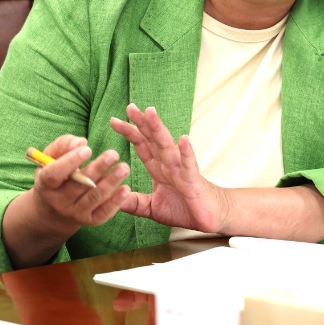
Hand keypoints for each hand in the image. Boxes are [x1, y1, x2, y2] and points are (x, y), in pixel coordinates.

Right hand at [2, 134, 130, 268]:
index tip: (87, 149)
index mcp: (45, 184)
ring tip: (124, 168)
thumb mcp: (51, 156)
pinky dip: (115, 203)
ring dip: (110, 182)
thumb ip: (64, 144)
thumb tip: (80, 142)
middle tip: (113, 154)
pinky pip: (102, 214)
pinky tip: (126, 189)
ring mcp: (74, 213)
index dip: (70, 162)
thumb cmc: (54, 173)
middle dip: (98, 169)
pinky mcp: (88, 220)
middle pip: (78, 185)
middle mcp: (58, 201)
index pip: (54, 174)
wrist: (52, 210)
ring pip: (93, 198)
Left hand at [110, 105, 229, 232]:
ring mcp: (181, 170)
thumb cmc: (184, 208)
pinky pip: (189, 165)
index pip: (142, 146)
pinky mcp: (193, 180)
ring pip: (167, 146)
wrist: (210, 218)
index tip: (114, 120)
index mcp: (158, 168)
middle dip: (141, 123)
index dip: (130, 132)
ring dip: (159, 129)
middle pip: (153, 140)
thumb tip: (113, 199)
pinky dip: (186, 152)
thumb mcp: (152, 208)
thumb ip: (134, 203)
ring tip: (150, 113)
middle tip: (130, 107)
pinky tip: (183, 139)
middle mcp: (169, 164)